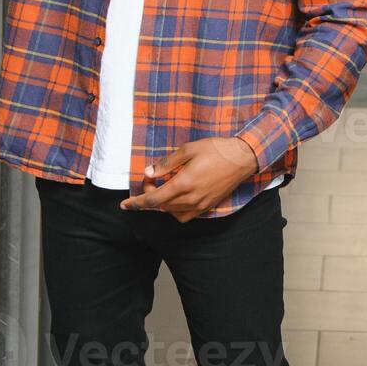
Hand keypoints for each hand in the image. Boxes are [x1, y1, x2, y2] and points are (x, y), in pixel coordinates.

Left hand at [119, 137, 259, 221]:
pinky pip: (186, 216)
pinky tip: (175, 198)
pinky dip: (175, 210)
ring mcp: (201, 205)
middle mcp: (191, 198)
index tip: (124, 204)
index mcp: (184, 184)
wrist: (242, 158)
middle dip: (149, 197)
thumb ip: (166, 163)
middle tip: (150, 181)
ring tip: (161, 189)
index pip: (153, 200)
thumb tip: (149, 172)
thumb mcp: (188, 149)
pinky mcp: (208, 206)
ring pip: (172, 213)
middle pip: (161, 207)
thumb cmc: (216, 150)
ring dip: (162, 205)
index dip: (136, 203)